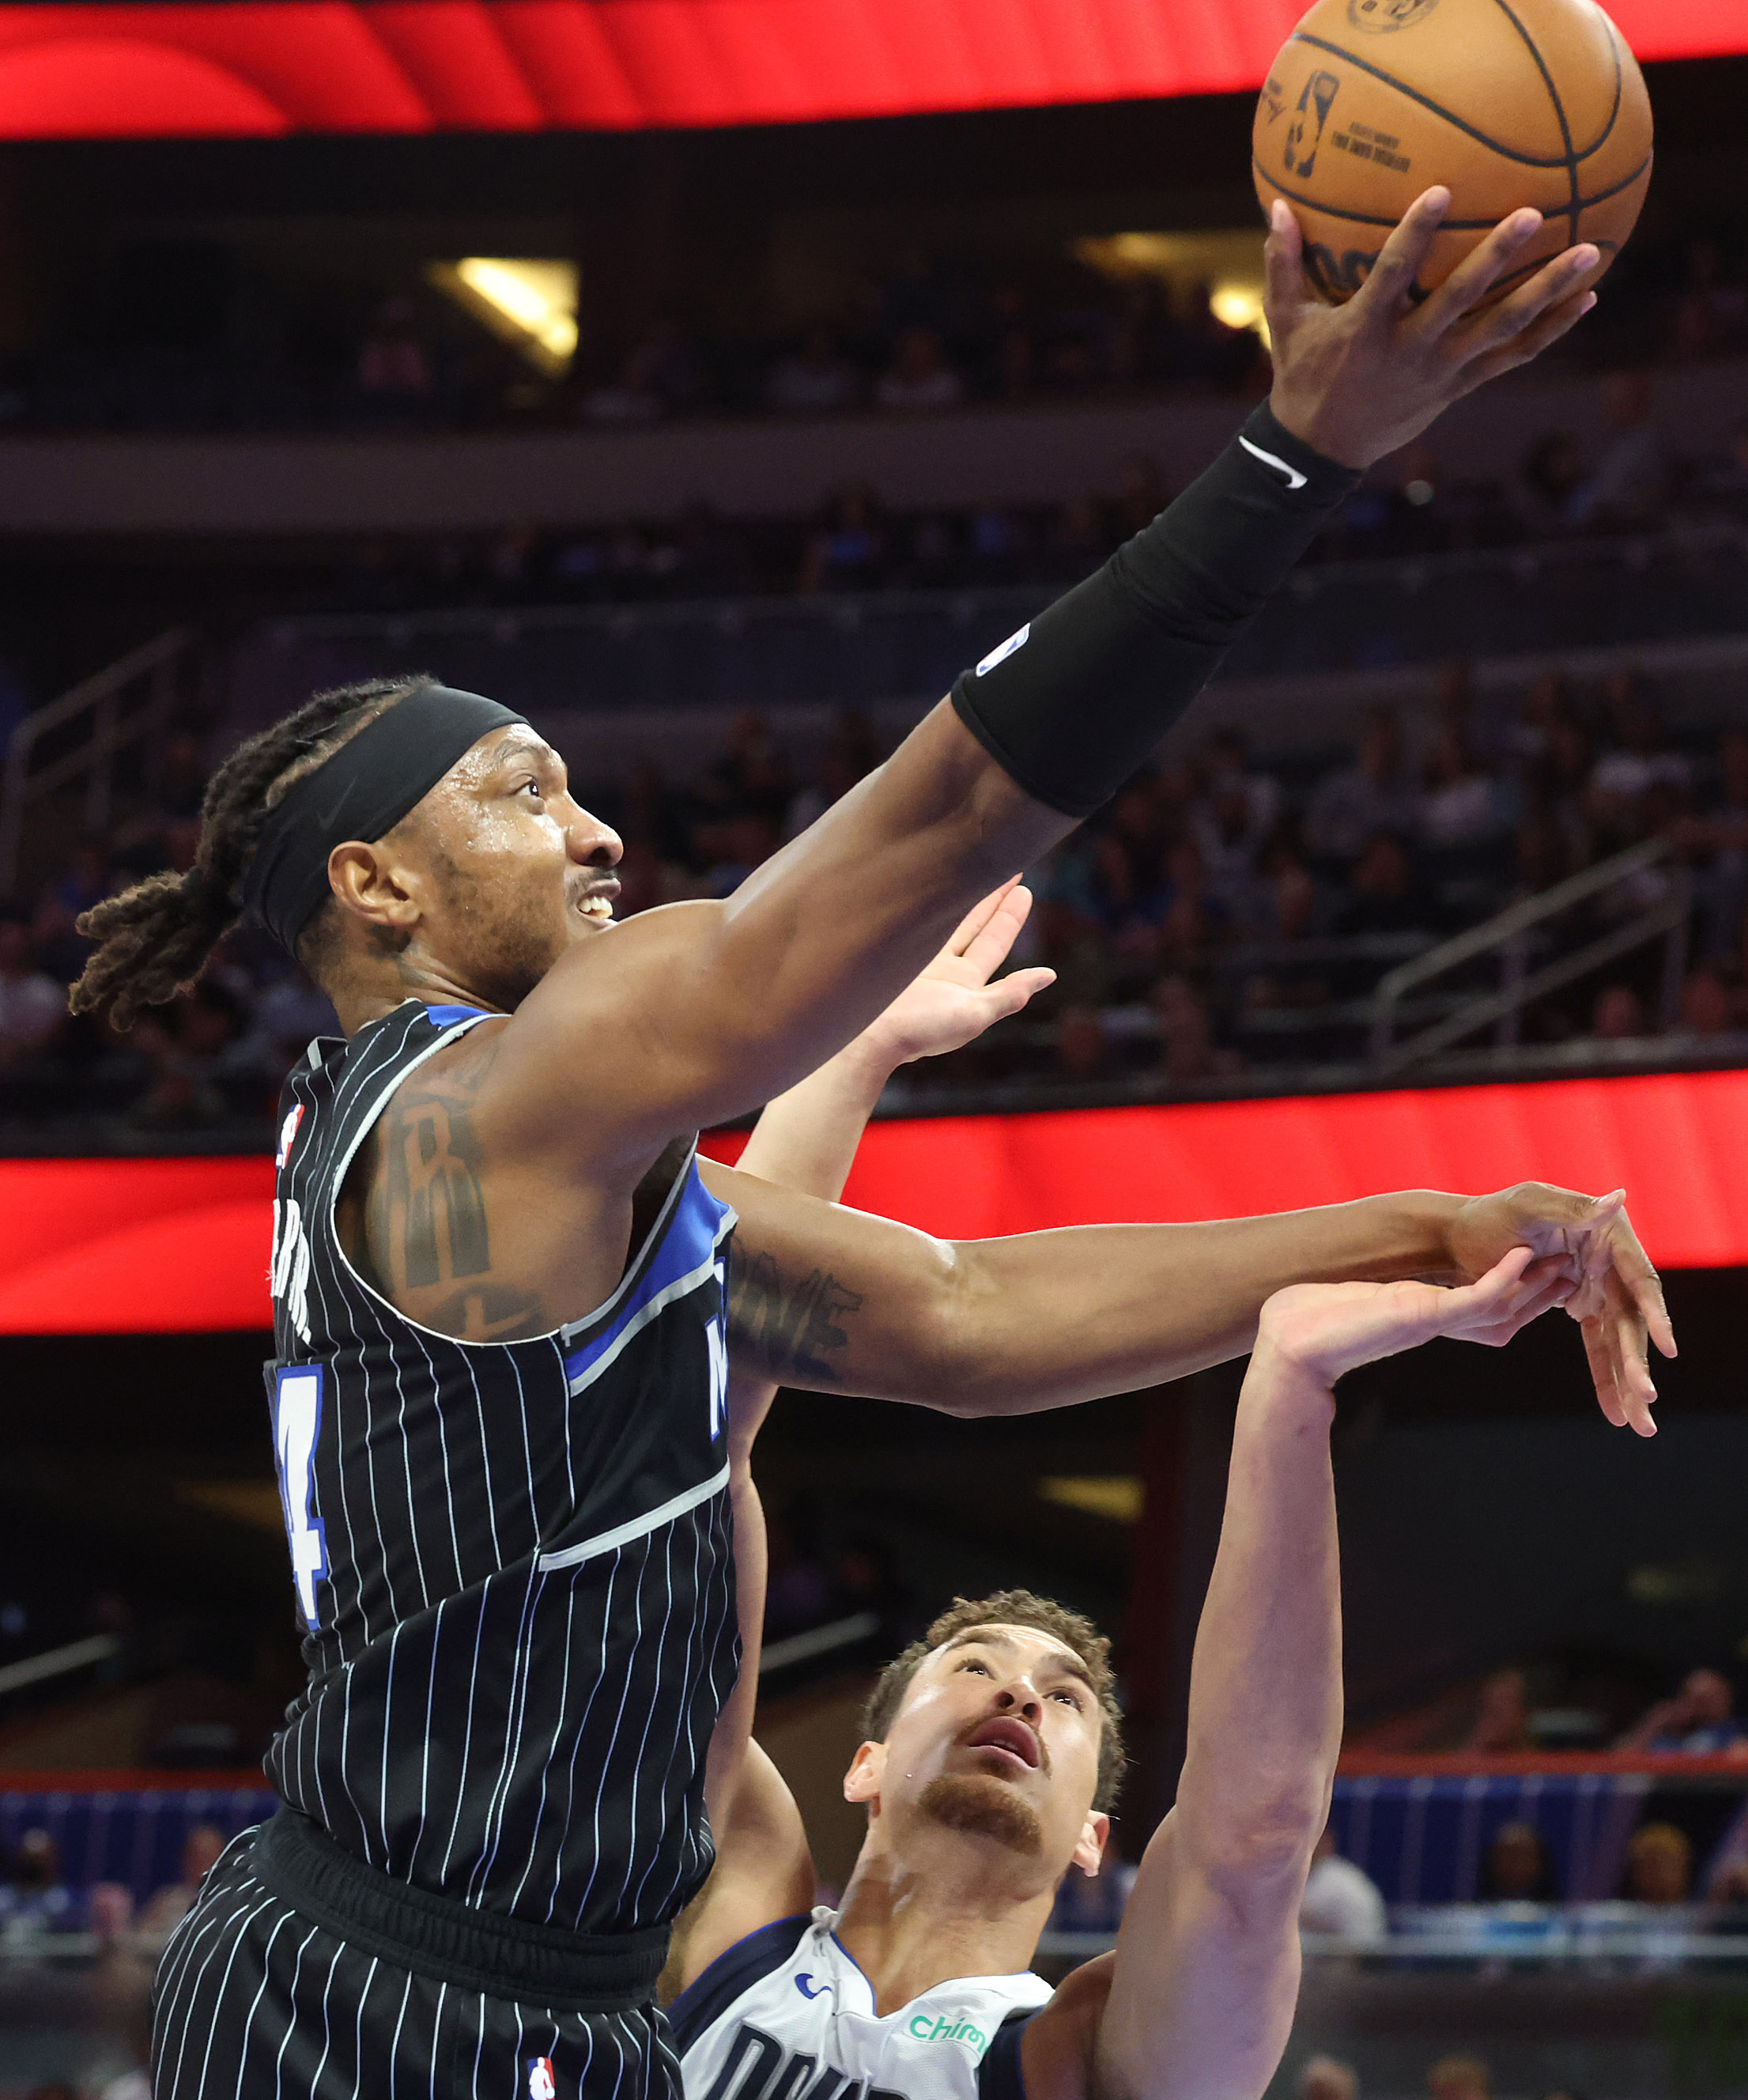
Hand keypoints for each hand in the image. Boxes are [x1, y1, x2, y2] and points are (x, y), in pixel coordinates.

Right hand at [852, 876, 1054, 1071]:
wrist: (863, 1036)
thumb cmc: (920, 1030)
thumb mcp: (973, 1015)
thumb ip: (1009, 993)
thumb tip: (1049, 975)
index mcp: (966, 985)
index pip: (995, 942)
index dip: (1010, 916)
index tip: (1024, 889)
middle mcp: (943, 970)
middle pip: (974, 925)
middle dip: (991, 899)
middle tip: (1007, 867)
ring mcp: (916, 961)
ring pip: (945, 920)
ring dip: (962, 897)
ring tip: (973, 868)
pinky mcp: (891, 955)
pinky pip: (915, 922)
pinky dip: (926, 905)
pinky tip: (929, 885)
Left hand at [1259, 1245, 1569, 1386]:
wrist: (1288, 1343)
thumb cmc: (1311, 1320)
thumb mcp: (1355, 1299)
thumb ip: (1374, 1295)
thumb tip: (1363, 1286)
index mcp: (1427, 1317)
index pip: (1489, 1307)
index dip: (1524, 1291)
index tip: (1553, 1270)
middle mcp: (1436, 1322)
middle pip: (1507, 1310)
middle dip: (1545, 1291)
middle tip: (1581, 1267)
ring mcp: (1432, 1320)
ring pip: (1500, 1307)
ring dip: (1535, 1284)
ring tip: (1567, 1262)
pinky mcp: (1423, 1315)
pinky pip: (1475, 1298)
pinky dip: (1501, 1278)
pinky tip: (1522, 1257)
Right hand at [1264, 189, 1599, 467]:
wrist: (1321, 451)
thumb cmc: (1302, 375)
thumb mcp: (1286, 322)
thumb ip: (1282, 265)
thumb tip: (1275, 206)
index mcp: (1365, 329)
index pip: (1392, 274)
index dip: (1415, 234)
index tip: (1440, 189)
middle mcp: (1409, 350)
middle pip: (1460, 300)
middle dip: (1497, 258)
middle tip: (1534, 214)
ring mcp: (1440, 371)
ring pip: (1501, 329)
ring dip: (1546, 292)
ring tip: (1590, 252)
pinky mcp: (1460, 387)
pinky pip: (1513, 357)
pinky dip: (1551, 329)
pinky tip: (1586, 299)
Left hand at [1445, 1183, 1673, 1436]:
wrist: (1454, 1238)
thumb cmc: (1486, 1216)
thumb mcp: (1525, 1207)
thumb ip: (1572, 1210)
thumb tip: (1618, 1199)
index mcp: (1606, 1233)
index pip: (1640, 1278)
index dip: (1655, 1314)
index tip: (1668, 1349)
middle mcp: (1608, 1259)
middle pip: (1632, 1316)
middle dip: (1638, 1362)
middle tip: (1646, 1400)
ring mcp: (1595, 1283)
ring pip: (1619, 1337)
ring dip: (1628, 1380)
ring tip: (1638, 1424)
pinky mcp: (1579, 1303)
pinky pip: (1598, 1343)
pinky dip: (1605, 1375)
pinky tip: (1614, 1410)